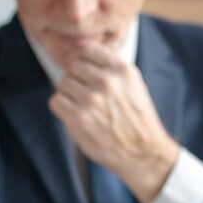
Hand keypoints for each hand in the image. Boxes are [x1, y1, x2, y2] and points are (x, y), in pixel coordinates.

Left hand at [49, 46, 178, 202]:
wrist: (145, 155)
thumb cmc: (139, 123)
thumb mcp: (136, 87)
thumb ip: (118, 67)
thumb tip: (104, 47)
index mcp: (122, 69)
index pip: (89, 51)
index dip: (86, 64)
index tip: (89, 78)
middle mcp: (107, 80)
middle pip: (73, 67)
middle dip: (78, 81)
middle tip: (88, 99)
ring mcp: (91, 98)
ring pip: (64, 84)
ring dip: (70, 97)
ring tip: (86, 111)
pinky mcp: (79, 117)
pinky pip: (56, 101)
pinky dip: (63, 110)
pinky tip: (78, 119)